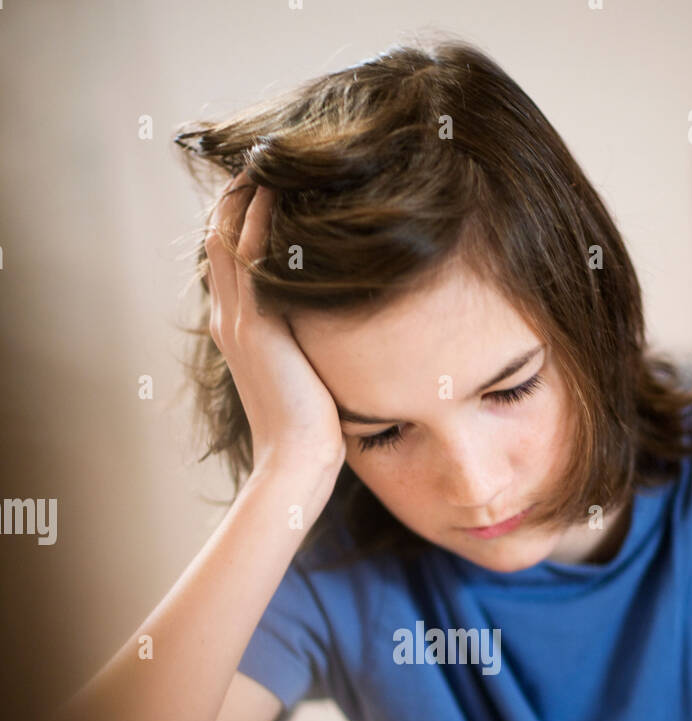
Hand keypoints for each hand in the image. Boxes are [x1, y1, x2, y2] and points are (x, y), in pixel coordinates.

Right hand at [204, 171, 346, 479]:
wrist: (296, 464)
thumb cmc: (311, 431)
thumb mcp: (307, 375)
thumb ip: (309, 341)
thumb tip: (338, 323)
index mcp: (237, 331)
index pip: (228, 257)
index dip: (240, 216)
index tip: (268, 183)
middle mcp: (230, 320)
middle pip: (220, 235)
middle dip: (239, 191)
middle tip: (267, 153)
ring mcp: (240, 322)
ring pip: (228, 237)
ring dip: (248, 193)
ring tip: (272, 155)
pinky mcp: (259, 327)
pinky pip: (252, 257)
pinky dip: (263, 219)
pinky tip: (284, 191)